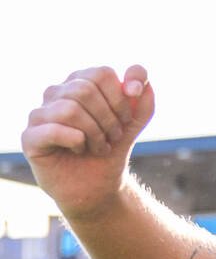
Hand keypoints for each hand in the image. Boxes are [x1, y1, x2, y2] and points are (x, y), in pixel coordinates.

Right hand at [23, 66, 154, 222]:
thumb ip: (142, 101)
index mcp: (80, 83)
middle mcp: (56, 94)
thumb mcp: (133, 124)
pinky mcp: (30, 138)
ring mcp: (39, 115)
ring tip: (99, 146)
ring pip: (70, 108)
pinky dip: (76, 142)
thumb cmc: (111, 149)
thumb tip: (139, 83)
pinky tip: (79, 150)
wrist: (98, 186)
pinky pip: (53, 130)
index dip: (122, 97)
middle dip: (109, 118)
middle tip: (113, 137)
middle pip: (86, 89)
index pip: (102, 73)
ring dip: (95, 132)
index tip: (128, 119)